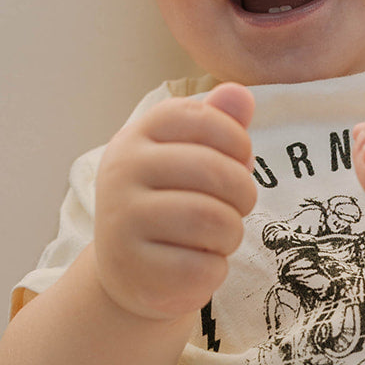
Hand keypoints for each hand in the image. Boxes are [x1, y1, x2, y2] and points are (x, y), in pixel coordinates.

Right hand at [94, 82, 257, 320]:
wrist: (129, 268)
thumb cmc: (171, 203)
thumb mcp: (190, 156)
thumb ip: (218, 123)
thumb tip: (241, 95)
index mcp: (136, 136)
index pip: (200, 117)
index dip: (236, 141)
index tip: (238, 160)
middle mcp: (121, 172)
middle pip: (214, 171)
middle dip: (243, 193)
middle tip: (237, 207)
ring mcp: (122, 221)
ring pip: (212, 220)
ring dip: (231, 233)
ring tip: (218, 236)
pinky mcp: (135, 268)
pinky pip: (204, 267)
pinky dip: (216, 269)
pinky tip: (199, 264)